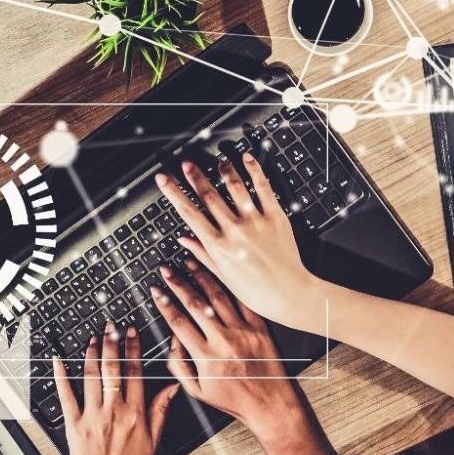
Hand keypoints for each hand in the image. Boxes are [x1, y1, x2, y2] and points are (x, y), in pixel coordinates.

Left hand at [56, 325, 178, 454]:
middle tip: (111, 325)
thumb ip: (161, 411)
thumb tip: (172, 387)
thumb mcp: (154, 443)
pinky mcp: (73, 425)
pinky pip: (65, 395)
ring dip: (91, 353)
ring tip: (93, 336)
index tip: (132, 331)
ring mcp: (91, 417)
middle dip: (112, 343)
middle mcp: (113, 412)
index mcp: (135, 414)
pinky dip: (61, 375)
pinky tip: (59, 359)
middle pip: (112, 369)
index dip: (133, 348)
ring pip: (90, 377)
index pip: (135, 372)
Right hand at [153, 262, 341, 454]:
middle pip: (194, 304)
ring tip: (189, 263)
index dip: (164, 303)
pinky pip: (242, 301)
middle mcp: (224, 341)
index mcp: (206, 357)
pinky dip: (230, 285)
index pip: (178, 322)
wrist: (271, 404)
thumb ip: (179, 367)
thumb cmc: (235, 400)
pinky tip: (221, 273)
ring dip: (201, 277)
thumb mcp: (198, 392)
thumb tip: (171, 341)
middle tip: (166, 270)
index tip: (156, 291)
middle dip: (177, 284)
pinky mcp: (260, 328)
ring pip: (218, 297)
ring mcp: (243, 332)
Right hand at [156, 154, 325, 333]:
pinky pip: (263, 188)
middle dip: (195, 175)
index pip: (189, 213)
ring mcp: (255, 222)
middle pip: (209, 195)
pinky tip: (246, 159)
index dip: (174, 193)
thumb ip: (202, 253)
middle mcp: (234, 230)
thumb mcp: (223, 275)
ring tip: (218, 160)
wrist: (289, 295)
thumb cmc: (256, 290)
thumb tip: (183, 239)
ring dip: (224, 169)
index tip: (164, 179)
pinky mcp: (275, 217)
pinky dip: (254, 170)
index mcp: (218, 246)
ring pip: (235, 186)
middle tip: (187, 163)